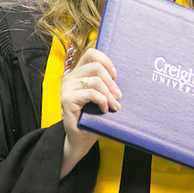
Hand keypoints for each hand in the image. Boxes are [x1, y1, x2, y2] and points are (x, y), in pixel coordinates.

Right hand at [60, 48, 120, 176]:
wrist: (80, 138)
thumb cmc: (93, 116)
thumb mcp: (101, 95)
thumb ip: (105, 82)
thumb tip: (127, 71)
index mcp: (78, 73)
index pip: (91, 53)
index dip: (106, 61)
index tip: (115, 75)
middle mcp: (70, 78)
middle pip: (96, 67)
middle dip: (111, 82)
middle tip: (118, 96)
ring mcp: (67, 88)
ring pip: (95, 81)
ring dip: (109, 94)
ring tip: (114, 106)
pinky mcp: (67, 99)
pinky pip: (91, 93)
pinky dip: (102, 101)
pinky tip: (105, 109)